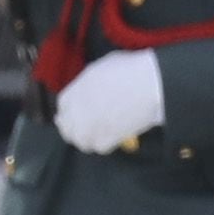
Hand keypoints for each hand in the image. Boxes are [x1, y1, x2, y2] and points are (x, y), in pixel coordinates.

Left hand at [51, 50, 167, 153]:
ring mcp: (92, 126)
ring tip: (96, 135)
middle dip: (72, 128)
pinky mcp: (107, 138)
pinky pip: (99, 147)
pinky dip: (104, 144)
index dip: (67, 110)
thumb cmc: (131, 69)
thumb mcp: (102, 66)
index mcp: (77, 89)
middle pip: (66, 127)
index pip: (62, 105)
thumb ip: (88, 81)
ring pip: (81, 141)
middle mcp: (79, 109)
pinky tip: (110, 137)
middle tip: (82, 129)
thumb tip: (88, 88)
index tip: (72, 114)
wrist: (151, 85)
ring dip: (87, 139)